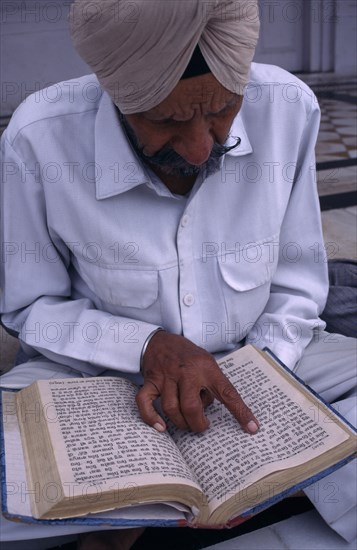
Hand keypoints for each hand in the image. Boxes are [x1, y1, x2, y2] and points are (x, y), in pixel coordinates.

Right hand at [136, 331, 258, 433]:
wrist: (160, 340)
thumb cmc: (188, 355)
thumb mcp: (207, 362)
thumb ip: (212, 384)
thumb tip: (210, 411)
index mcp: (206, 367)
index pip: (227, 393)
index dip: (240, 412)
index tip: (252, 428)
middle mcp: (186, 372)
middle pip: (192, 407)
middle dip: (198, 424)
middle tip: (203, 425)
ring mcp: (166, 377)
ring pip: (171, 409)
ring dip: (181, 423)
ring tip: (187, 422)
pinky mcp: (150, 381)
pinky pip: (146, 403)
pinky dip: (151, 418)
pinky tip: (160, 427)